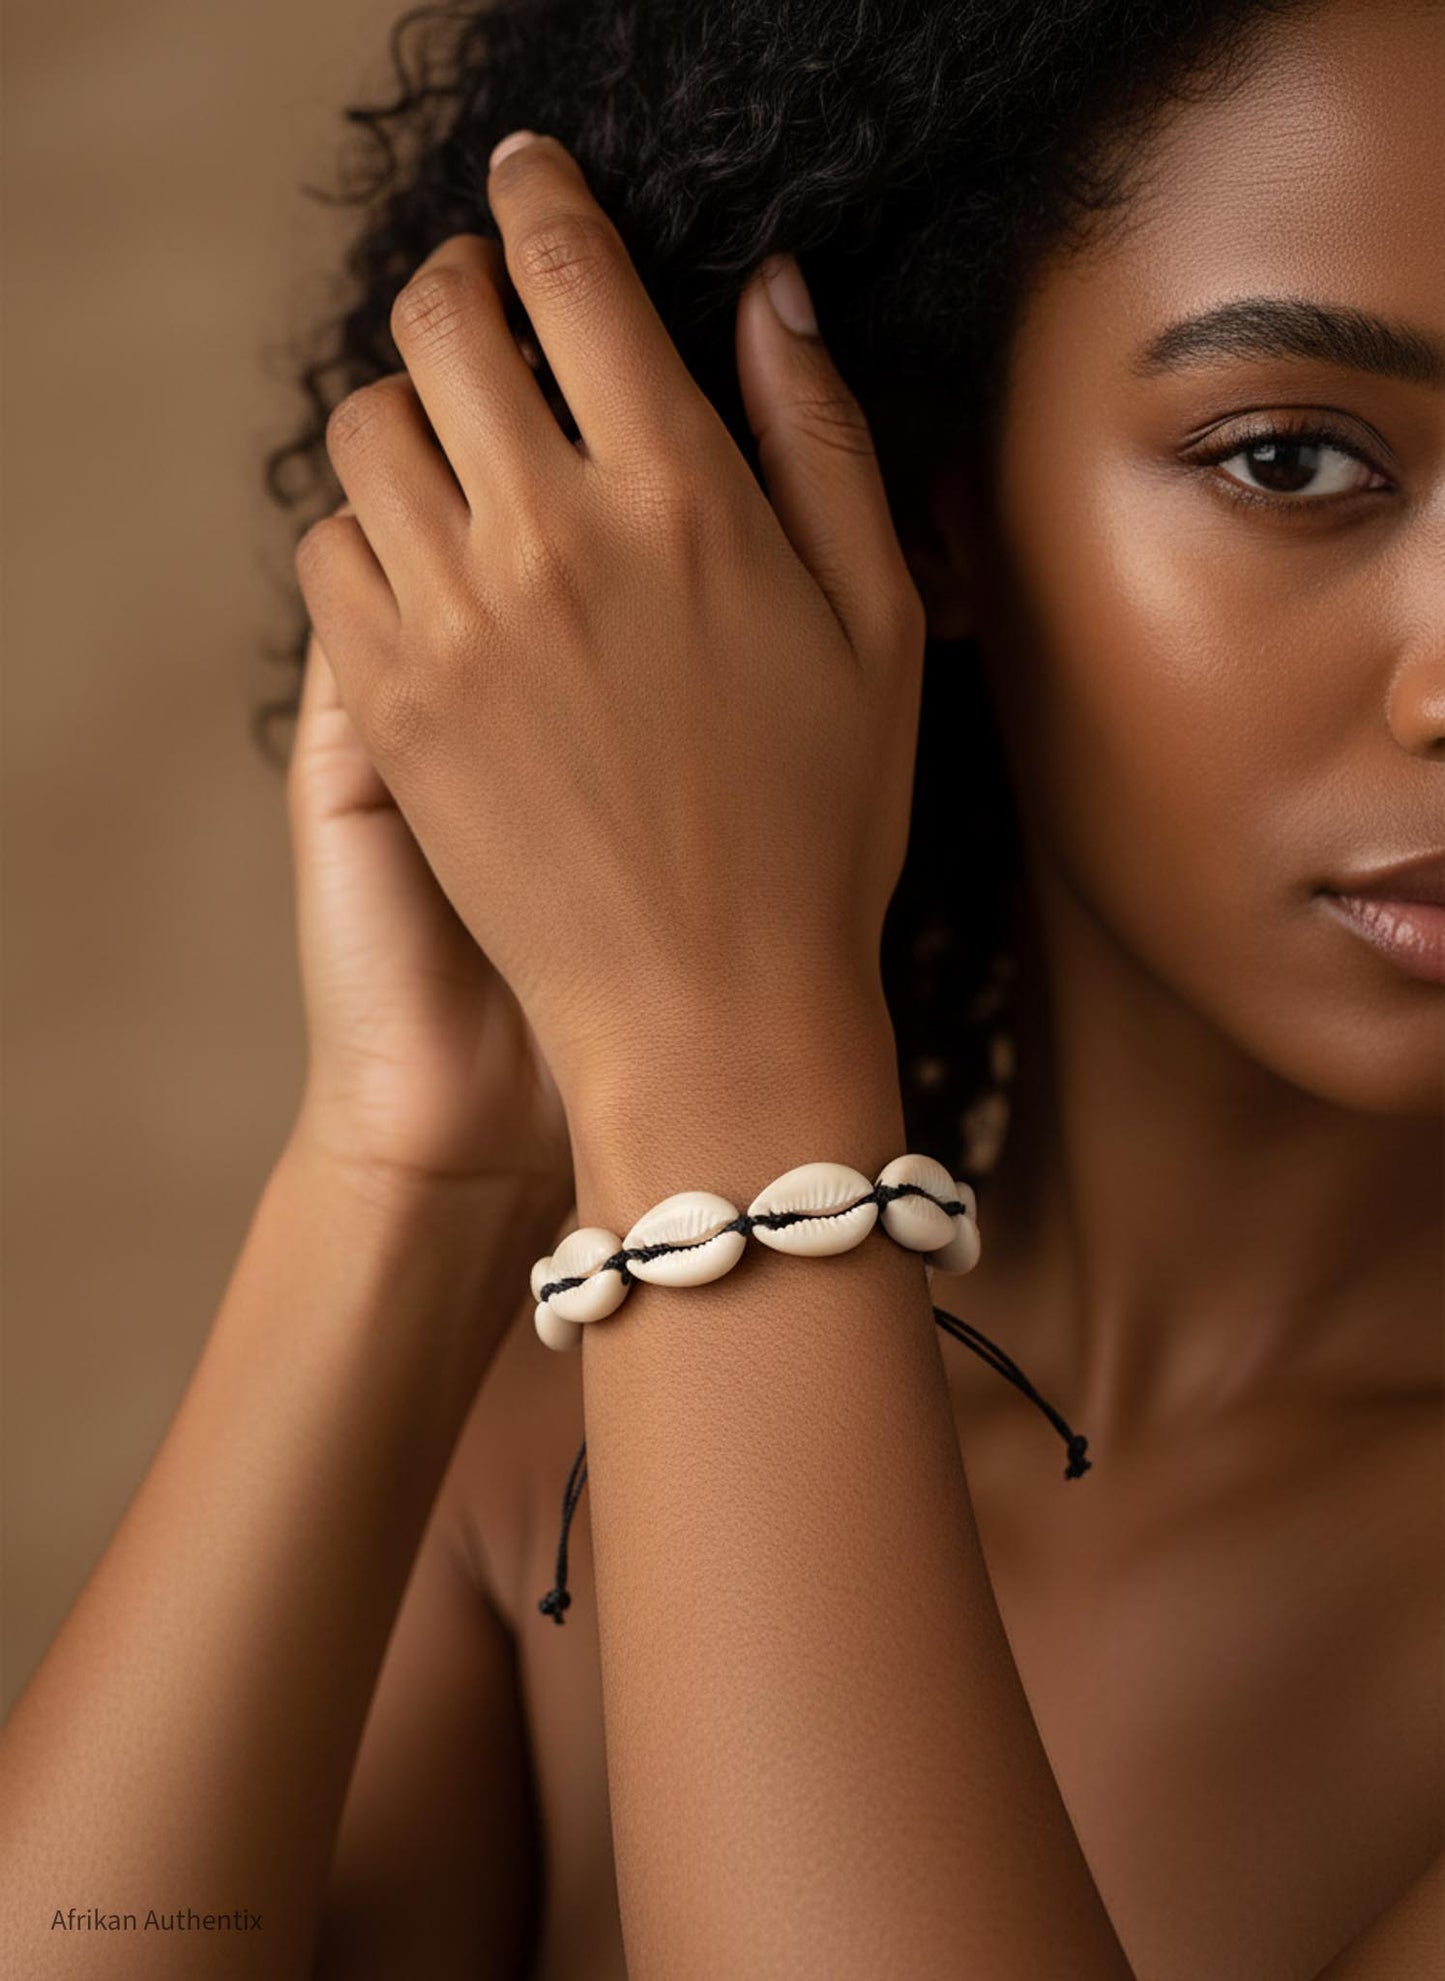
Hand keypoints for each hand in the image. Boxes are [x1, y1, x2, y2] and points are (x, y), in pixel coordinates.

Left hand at [292, 132, 926, 1110]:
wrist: (706, 1012)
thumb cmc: (818, 828)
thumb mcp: (875, 626)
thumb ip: (822, 438)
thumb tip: (768, 292)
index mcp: (680, 496)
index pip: (572, 273)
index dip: (540, 194)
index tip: (526, 173)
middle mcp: (547, 536)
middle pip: (439, 321)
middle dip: (457, 282)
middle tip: (484, 302)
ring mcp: (451, 623)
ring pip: (363, 427)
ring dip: (403, 403)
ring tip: (454, 440)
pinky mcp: (388, 708)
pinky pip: (329, 552)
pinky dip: (362, 528)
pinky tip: (426, 562)